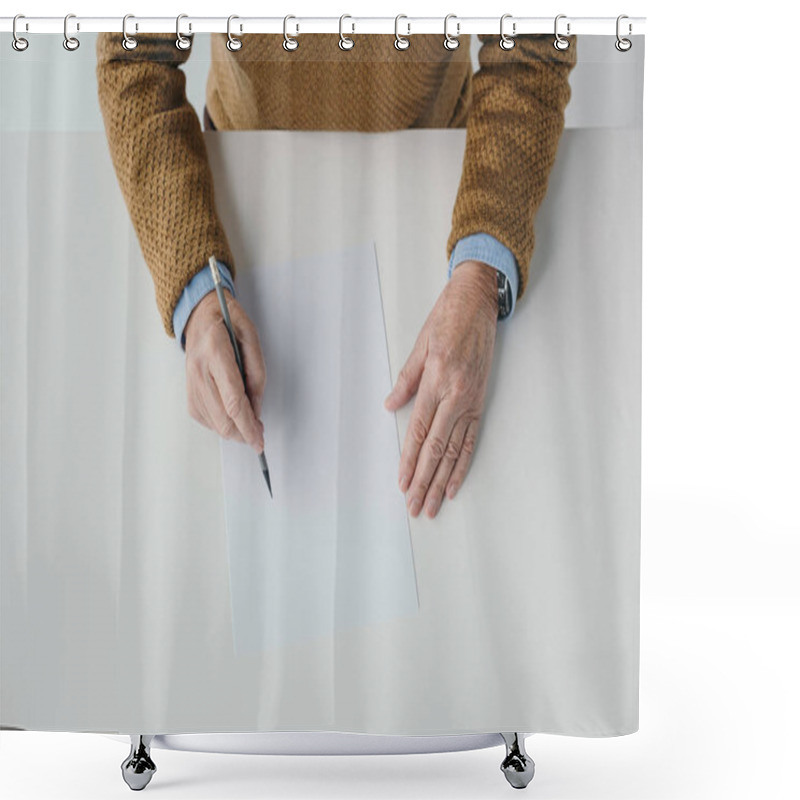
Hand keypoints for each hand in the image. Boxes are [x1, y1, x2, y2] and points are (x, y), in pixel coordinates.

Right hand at [184, 289, 265, 452]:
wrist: (199, 315)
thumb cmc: (227, 321)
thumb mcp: (251, 337)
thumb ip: (257, 373)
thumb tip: (257, 408)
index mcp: (216, 353)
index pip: (234, 401)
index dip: (248, 426)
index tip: (259, 441)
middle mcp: (199, 370)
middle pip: (223, 418)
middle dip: (243, 433)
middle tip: (258, 435)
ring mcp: (190, 382)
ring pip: (213, 422)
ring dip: (234, 431)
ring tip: (249, 426)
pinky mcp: (188, 390)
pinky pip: (205, 418)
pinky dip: (221, 423)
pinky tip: (232, 417)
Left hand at [384, 261, 498, 517]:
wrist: (479, 303)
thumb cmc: (447, 320)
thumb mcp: (420, 346)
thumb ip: (407, 380)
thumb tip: (390, 406)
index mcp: (438, 381)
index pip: (420, 431)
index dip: (410, 460)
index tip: (403, 483)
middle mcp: (457, 396)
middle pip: (437, 448)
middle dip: (425, 481)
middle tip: (415, 506)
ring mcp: (471, 401)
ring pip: (455, 451)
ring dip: (442, 481)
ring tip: (433, 505)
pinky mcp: (481, 402)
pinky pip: (472, 440)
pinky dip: (462, 464)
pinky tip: (455, 484)